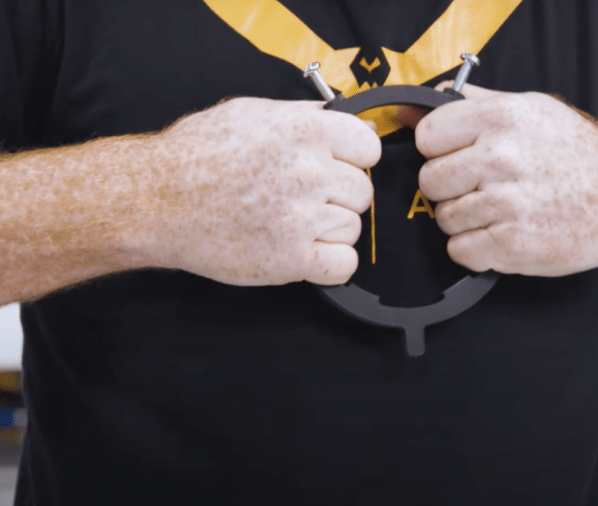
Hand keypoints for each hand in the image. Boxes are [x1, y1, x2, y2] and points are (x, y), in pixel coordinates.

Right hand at [151, 97, 379, 285]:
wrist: (154, 201)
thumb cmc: (197, 155)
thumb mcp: (253, 112)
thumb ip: (309, 116)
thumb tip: (357, 120)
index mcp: (305, 130)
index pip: (369, 147)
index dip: (354, 159)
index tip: (336, 167)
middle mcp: (309, 172)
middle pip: (362, 191)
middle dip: (337, 196)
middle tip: (301, 198)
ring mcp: (302, 217)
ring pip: (352, 227)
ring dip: (328, 230)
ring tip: (290, 223)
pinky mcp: (292, 259)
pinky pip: (344, 265)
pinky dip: (329, 263)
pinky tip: (304, 251)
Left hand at [408, 83, 597, 276]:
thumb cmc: (577, 154)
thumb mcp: (530, 109)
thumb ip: (470, 104)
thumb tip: (410, 109)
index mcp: (500, 118)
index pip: (427, 136)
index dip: (438, 150)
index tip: (456, 156)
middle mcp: (500, 158)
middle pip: (430, 181)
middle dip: (450, 188)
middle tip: (480, 188)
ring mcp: (506, 203)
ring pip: (445, 219)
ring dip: (466, 220)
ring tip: (500, 211)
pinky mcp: (513, 244)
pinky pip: (460, 251)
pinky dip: (476, 249)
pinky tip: (501, 233)